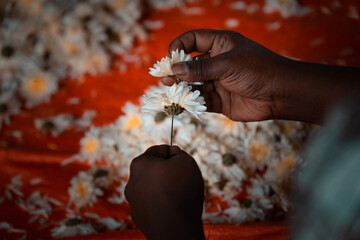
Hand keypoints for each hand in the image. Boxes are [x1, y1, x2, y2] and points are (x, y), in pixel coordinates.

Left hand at [125, 145, 204, 239]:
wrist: (174, 228)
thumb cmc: (180, 191)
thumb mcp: (186, 161)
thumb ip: (178, 154)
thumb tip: (173, 156)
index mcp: (140, 163)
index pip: (160, 150)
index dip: (175, 155)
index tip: (183, 164)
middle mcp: (132, 181)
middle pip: (154, 170)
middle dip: (168, 173)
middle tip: (183, 180)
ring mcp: (134, 201)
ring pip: (153, 188)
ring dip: (165, 189)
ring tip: (179, 197)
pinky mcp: (139, 217)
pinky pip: (153, 205)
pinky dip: (162, 205)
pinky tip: (173, 210)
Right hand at [161, 29, 289, 121]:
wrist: (280, 94)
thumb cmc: (258, 70)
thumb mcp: (227, 64)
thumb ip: (200, 68)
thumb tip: (175, 69)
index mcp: (220, 44)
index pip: (193, 40)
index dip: (179, 46)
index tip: (169, 57)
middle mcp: (217, 62)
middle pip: (190, 64)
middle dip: (177, 71)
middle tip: (165, 78)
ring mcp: (218, 81)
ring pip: (194, 84)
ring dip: (182, 87)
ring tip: (170, 89)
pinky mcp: (220, 100)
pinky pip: (201, 100)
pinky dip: (192, 102)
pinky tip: (182, 103)